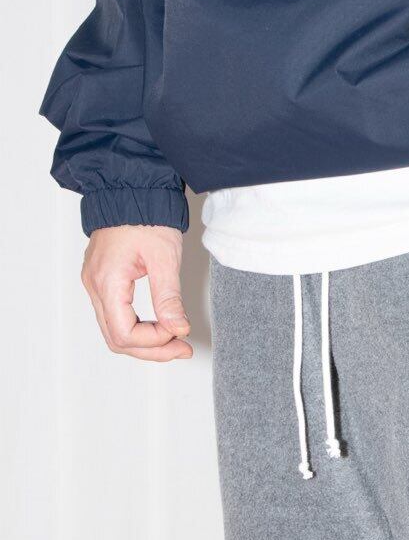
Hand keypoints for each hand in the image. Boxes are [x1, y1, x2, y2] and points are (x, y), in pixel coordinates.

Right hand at [81, 225, 191, 360]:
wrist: (131, 191)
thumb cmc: (145, 215)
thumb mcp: (164, 257)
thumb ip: (169, 297)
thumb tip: (178, 328)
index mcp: (107, 282)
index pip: (125, 334)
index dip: (154, 342)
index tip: (179, 334)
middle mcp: (95, 286)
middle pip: (117, 339)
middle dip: (151, 349)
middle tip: (181, 349)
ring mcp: (95, 283)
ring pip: (114, 330)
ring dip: (144, 341)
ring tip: (174, 340)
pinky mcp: (102, 280)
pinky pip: (114, 315)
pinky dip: (136, 326)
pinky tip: (158, 325)